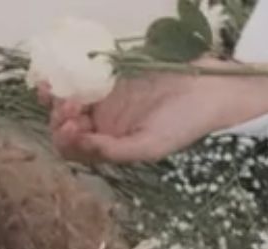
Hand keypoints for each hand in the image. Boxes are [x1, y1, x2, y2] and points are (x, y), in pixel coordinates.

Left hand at [40, 65, 232, 163]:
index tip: (74, 126)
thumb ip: (116, 150)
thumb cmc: (184, 124)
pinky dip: (68, 82)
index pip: (77, 152)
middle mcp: (105, 129)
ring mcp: (107, 103)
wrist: (208, 91)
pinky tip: (60, 78)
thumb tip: (83, 145)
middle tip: (70, 106)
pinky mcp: (111, 81)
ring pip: (69, 105)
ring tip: (63, 92)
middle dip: (60, 120)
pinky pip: (82, 82)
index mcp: (112, 149)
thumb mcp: (151, 145)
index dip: (68, 141)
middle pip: (67, 128)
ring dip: (58, 101)